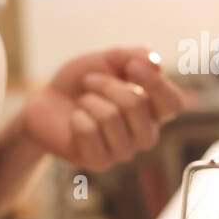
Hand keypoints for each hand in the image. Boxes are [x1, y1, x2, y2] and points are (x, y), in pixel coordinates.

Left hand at [21, 46, 185, 169]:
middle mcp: (144, 134)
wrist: (45, 103)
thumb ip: (134, 56)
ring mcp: (124, 152)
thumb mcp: (107, 59)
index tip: (131, 66)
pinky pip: (89, 131)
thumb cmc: (81, 83)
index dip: (155, 83)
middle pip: (137, 105)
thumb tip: (156, 65)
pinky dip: (77, 117)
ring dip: (89, 100)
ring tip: (82, 101)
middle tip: (90, 81)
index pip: (173, 103)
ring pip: (111, 117)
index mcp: (154, 111)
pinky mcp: (100, 163)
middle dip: (108, 85)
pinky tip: (75, 120)